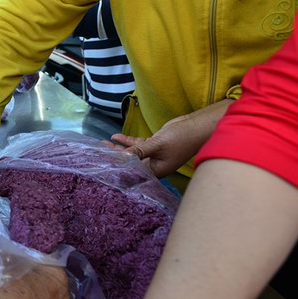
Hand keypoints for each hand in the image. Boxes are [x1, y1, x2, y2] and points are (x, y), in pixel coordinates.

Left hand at [108, 100, 229, 177]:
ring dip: (120, 148)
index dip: (119, 168)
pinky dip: (128, 141)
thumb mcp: (157, 145)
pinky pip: (138, 145)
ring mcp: (154, 154)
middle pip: (130, 163)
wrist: (197, 126)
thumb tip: (122, 158)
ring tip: (104, 144)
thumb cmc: (181, 138)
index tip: (105, 162)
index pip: (133, 172)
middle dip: (116, 157)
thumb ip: (139, 151)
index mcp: (156, 170)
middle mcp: (154, 165)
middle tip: (100, 151)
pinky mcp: (155, 145)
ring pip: (133, 153)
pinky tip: (115, 136)